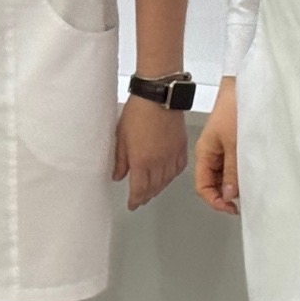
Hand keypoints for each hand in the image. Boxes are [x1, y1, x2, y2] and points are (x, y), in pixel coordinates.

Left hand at [114, 91, 189, 210]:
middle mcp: (159, 162)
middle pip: (154, 188)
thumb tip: (118, 175)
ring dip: (159, 187)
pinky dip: (172, 175)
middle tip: (140, 198)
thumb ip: (120, 159)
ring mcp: (172, 155)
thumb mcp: (121, 136)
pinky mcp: (181, 147)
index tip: (132, 204)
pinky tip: (168, 174)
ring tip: (152, 189)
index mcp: (142, 161)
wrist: (159, 96)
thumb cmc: (138, 111)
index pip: (139, 190)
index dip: (135, 200)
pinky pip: (178, 168)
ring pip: (167, 180)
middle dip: (146, 195)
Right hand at [193, 78, 239, 214]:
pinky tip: (251, 173)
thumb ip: (232, 171)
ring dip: (234, 183)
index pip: (202, 186)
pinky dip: (240, 172)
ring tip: (250, 188)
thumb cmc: (235, 109)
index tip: (233, 207)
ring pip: (224, 175)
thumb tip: (230, 195)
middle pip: (213, 183)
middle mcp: (211, 153)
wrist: (243, 84)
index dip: (215, 200)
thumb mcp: (235, 144)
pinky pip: (233, 164)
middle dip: (226, 194)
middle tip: (244, 201)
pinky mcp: (232, 142)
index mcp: (204, 153)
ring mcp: (221, 148)